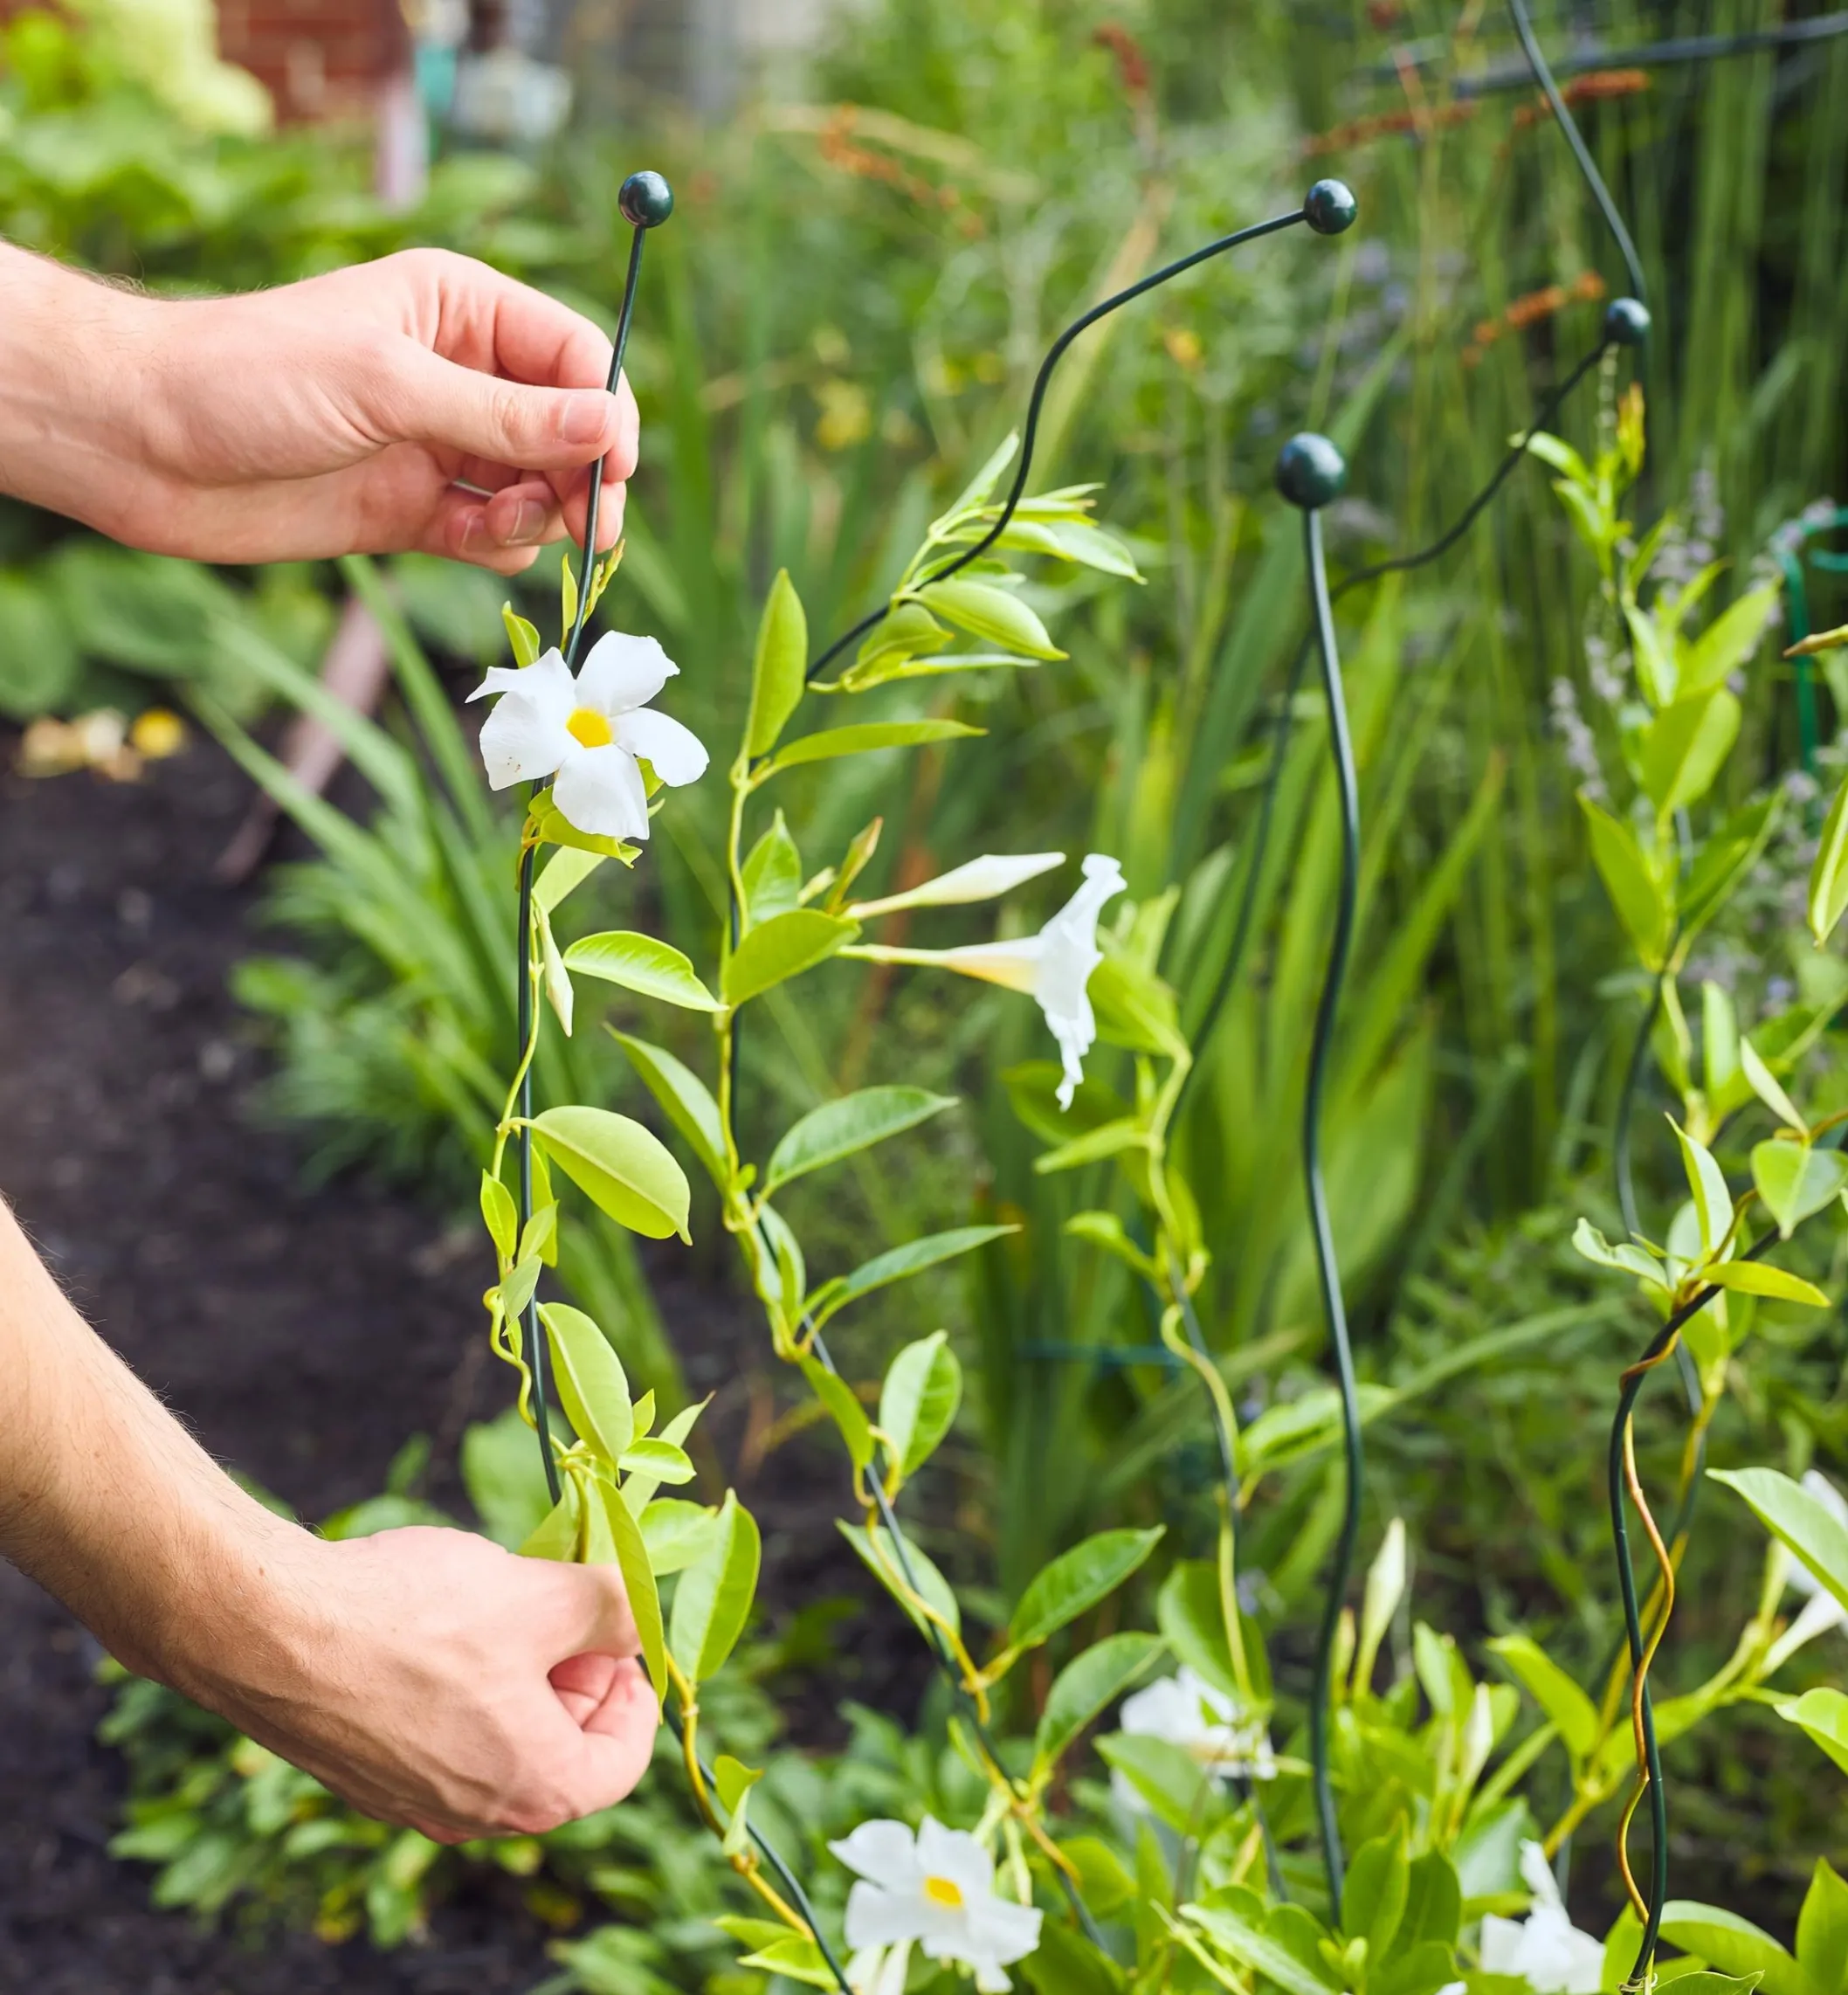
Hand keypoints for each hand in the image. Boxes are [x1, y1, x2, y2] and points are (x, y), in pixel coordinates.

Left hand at [0, 246, 636, 574]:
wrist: (146, 443)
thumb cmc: (252, 379)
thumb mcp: (389, 385)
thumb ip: (504, 414)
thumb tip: (608, 426)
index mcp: (461, 310)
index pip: (574, 354)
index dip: (606, 410)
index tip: (615, 466)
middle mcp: (460, 375)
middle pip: (569, 429)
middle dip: (586, 477)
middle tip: (590, 527)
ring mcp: (440, 446)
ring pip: (539, 488)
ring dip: (544, 516)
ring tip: (509, 528)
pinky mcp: (415, 511)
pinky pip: (494, 535)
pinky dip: (501, 547)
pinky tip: (473, 543)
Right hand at [187, 1524, 658, 1840]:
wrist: (269, 1630)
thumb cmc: (413, 1619)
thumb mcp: (542, 1596)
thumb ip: (612, 1609)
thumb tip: (640, 1614)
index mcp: (533, 1788)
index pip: (622, 1761)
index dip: (635, 1690)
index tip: (618, 1633)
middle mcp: (474, 1814)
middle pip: (561, 1749)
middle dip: (575, 1672)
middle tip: (562, 1601)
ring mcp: (412, 1798)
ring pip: (500, 1737)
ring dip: (518, 1671)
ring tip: (502, 1599)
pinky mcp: (366, 1769)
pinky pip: (442, 1732)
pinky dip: (462, 1682)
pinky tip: (439, 1621)